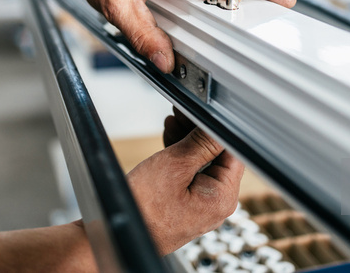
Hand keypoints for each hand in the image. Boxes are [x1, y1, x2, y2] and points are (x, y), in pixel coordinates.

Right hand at [127, 109, 243, 254]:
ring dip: (188, 140)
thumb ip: (201, 142)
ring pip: (202, 163)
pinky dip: (181, 156)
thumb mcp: (174, 165)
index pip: (231, 151)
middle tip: (182, 114)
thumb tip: (218, 125)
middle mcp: (216, 203)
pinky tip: (170, 138)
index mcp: (222, 196)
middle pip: (217, 156)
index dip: (216, 127)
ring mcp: (203, 205)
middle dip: (199, 131)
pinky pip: (191, 174)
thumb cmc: (143, 209)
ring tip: (173, 121)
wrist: (118, 236)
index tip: (201, 112)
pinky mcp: (188, 204)